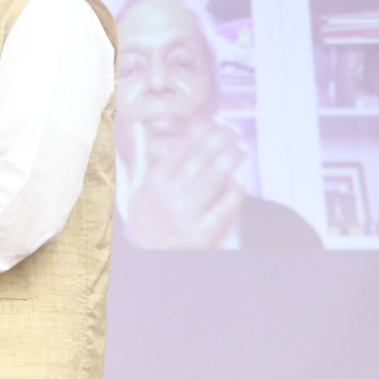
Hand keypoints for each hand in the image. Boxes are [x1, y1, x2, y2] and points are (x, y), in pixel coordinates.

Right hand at [124, 118, 245, 248]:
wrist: (145, 257)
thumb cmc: (143, 217)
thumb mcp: (136, 187)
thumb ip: (141, 156)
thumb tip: (140, 126)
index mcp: (153, 183)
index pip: (180, 149)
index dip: (200, 132)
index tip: (214, 121)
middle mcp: (168, 197)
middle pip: (199, 159)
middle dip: (219, 140)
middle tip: (233, 130)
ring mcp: (185, 216)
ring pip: (213, 180)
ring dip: (231, 160)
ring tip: (242, 149)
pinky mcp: (200, 235)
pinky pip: (222, 210)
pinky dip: (233, 195)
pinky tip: (241, 182)